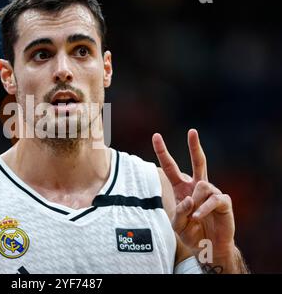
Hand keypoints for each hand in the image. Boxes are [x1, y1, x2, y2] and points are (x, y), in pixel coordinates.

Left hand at [152, 129, 234, 257]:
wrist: (209, 248)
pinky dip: (203, 209)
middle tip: (192, 131)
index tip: (156, 136)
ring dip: (195, 203)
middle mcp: (197, 186)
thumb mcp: (177, 225)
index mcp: (182, 188)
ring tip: (194, 217)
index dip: (163, 152)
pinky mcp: (223, 201)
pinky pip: (212, 199)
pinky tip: (198, 217)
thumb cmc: (192, 234)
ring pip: (202, 185)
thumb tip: (189, 198)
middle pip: (198, 161)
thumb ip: (179, 212)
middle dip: (195, 146)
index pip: (170, 167)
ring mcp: (212, 192)